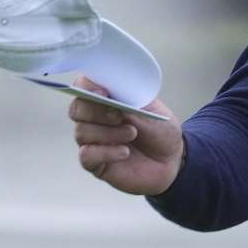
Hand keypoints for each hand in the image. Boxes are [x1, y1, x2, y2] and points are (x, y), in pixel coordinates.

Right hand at [69, 75, 184, 195]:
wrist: (170, 159)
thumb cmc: (160, 130)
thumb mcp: (153, 114)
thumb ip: (131, 107)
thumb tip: (115, 101)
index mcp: (107, 97)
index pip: (83, 85)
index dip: (87, 86)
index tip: (103, 92)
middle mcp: (94, 117)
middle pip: (77, 109)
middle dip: (97, 111)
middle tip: (120, 116)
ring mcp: (92, 140)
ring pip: (82, 132)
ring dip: (108, 133)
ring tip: (132, 133)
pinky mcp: (95, 162)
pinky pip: (86, 156)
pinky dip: (106, 152)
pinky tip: (125, 152)